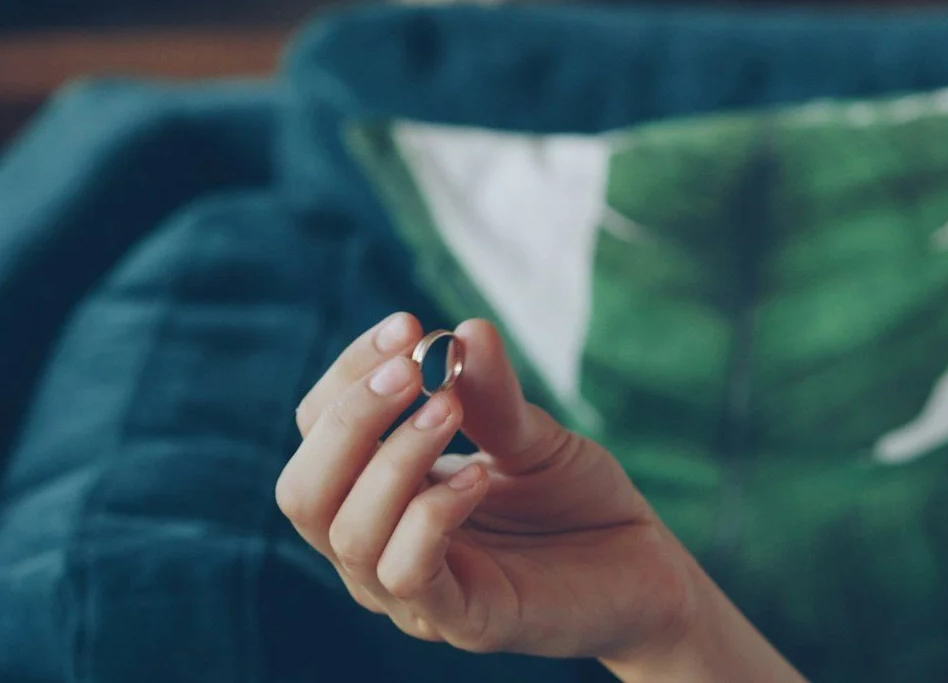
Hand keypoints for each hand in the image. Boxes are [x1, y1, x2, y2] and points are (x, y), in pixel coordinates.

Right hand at [274, 314, 700, 664]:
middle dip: (349, 419)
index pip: (318, 431)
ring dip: (394, 458)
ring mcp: (412, 591)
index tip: (407, 326)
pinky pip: (407, 573)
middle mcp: (378, 544)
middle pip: (303, 490)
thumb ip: (490, 395)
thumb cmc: (574, 501)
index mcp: (379, 492)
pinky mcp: (460, 621)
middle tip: (411, 369)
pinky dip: (431, 515)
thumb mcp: (530, 434)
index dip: (350, 375)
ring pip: (348, 532)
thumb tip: (463, 329)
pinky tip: (476, 475)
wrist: (644, 568)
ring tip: (449, 409)